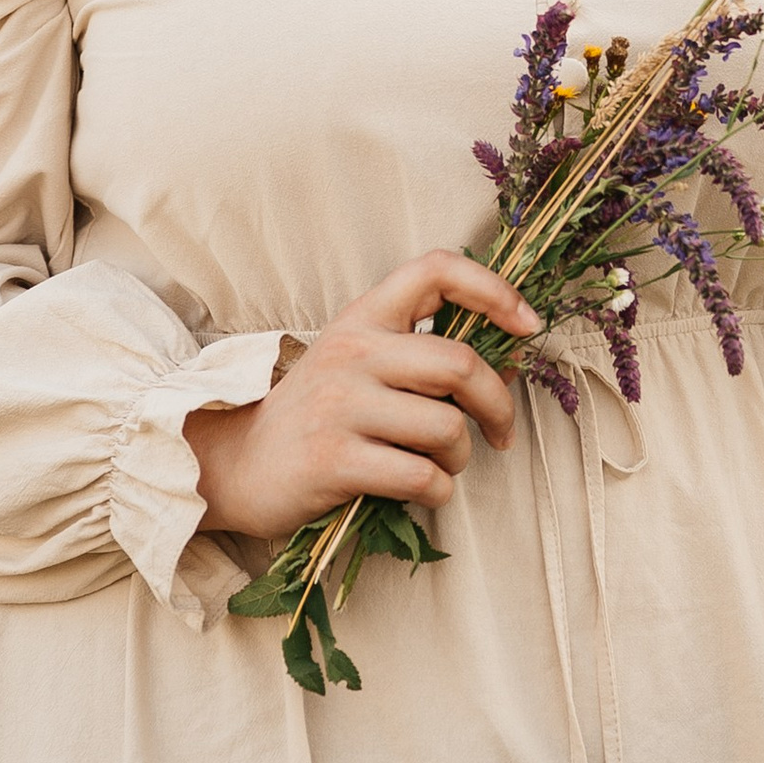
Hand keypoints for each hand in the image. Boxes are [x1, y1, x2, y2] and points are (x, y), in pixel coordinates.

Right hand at [190, 253, 539, 541]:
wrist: (236, 464)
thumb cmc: (315, 415)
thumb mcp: (362, 366)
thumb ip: (425, 358)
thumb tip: (509, 361)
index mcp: (363, 317)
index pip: (436, 270)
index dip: (494, 289)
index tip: (527, 326)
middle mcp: (352, 351)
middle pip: (459, 364)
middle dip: (498, 405)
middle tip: (501, 432)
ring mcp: (341, 405)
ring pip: (447, 428)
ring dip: (460, 457)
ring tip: (441, 465)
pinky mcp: (334, 458)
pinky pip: (421, 477)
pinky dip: (437, 491)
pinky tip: (421, 490)